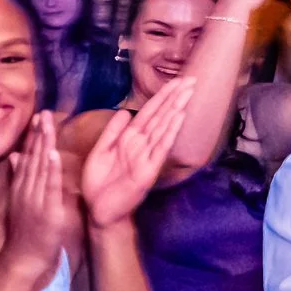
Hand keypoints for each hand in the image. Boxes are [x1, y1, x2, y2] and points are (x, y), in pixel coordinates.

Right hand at [0, 111, 74, 284]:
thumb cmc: (24, 233)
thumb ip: (18, 178)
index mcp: (21, 186)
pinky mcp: (46, 208)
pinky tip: (53, 153)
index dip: (32, 137)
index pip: (27, 157)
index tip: (37, 118)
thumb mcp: (18, 202)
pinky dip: (51, 168)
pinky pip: (49, 185)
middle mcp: (26, 188)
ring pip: (40, 166)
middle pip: (33, 157)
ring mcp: (35, 198)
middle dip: (39, 134)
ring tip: (47, 124)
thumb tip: (14, 155)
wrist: (22, 258)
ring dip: (44, 144)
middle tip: (43, 112)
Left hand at [80, 76, 197, 229]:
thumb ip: (112, 132)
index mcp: (129, 139)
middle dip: (174, 98)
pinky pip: (160, 148)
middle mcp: (141, 145)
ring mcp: (146, 157)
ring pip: (163, 128)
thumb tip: (126, 111)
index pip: (149, 113)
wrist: (99, 210)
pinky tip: (178, 117)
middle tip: (192, 79)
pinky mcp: (147, 170)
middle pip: (160, 116)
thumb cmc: (100, 183)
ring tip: (188, 93)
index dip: (162, 96)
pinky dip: (169, 132)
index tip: (176, 80)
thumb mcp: (101, 152)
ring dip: (175, 110)